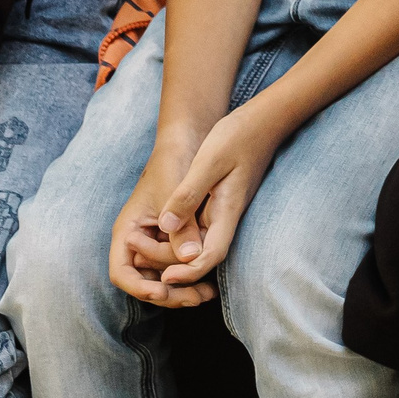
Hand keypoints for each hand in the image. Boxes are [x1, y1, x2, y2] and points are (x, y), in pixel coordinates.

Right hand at [108, 134, 216, 307]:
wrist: (188, 142)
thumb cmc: (174, 163)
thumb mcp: (175, 194)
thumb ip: (182, 225)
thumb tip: (190, 258)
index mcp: (128, 231)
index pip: (122, 273)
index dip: (139, 287)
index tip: (162, 290)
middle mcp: (139, 241)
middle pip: (145, 281)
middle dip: (168, 294)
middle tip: (197, 298)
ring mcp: (156, 242)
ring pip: (163, 277)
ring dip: (182, 289)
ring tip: (208, 294)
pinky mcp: (174, 240)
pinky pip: (177, 266)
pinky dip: (190, 275)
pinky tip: (211, 281)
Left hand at [120, 108, 285, 303]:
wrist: (264, 120)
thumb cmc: (238, 136)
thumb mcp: (208, 161)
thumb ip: (188, 194)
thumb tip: (166, 226)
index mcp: (227, 211)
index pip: (211, 256)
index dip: (188, 272)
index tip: (163, 277)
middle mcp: (226, 218)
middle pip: (201, 257)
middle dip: (170, 265)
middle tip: (134, 251)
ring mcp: (223, 212)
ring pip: (197, 245)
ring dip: (170, 253)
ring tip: (137, 245)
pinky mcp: (218, 204)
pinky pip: (196, 230)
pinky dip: (175, 237)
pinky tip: (155, 230)